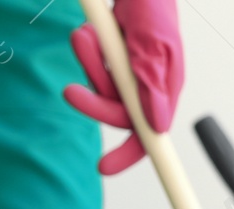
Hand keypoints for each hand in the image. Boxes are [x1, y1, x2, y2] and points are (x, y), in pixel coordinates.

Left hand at [63, 0, 183, 175]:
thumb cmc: (153, 3)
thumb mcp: (155, 42)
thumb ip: (153, 82)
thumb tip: (157, 126)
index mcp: (164, 87)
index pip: (150, 133)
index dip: (129, 153)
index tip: (104, 168)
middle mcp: (146, 83)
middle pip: (117, 113)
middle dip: (92, 103)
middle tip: (69, 92)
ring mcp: (127, 70)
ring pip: (99, 88)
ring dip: (89, 64)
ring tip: (88, 37)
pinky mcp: (111, 56)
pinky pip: (91, 64)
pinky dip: (86, 48)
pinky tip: (92, 31)